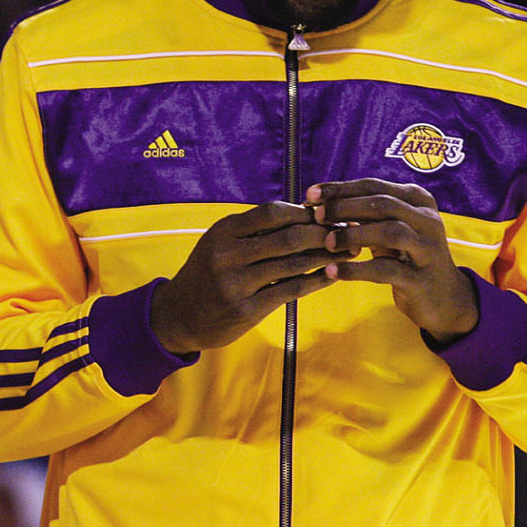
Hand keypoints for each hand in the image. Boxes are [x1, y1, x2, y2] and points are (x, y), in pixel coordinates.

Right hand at [151, 201, 343, 354]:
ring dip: (326, 257)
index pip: (272, 212)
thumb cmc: (207, 274)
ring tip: (347, 253)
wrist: (179, 315)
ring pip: (294, 264)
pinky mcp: (246, 310)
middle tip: (346, 234)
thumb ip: (253, 231)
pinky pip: (291, 291)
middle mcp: (227, 254)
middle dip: (323, 234)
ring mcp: (236, 283)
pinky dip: (316, 281)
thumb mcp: (220, 244)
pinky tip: (332, 275)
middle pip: (288, 237)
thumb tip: (303, 213)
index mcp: (223, 232)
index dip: (304, 212)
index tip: (326, 216)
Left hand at [309, 179, 477, 344]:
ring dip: (353, 234)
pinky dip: (356, 269)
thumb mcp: (386, 229)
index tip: (310, 195)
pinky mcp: (421, 279)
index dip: (340, 189)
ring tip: (328, 242)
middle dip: (344, 207)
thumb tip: (317, 202)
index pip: (374, 186)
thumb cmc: (405, 256)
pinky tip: (332, 271)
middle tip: (317, 216)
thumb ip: (362, 214)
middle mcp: (428, 220)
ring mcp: (428, 249)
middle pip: (382, 204)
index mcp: (417, 201)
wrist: (442, 298)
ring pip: (389, 231)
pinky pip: (386, 269)